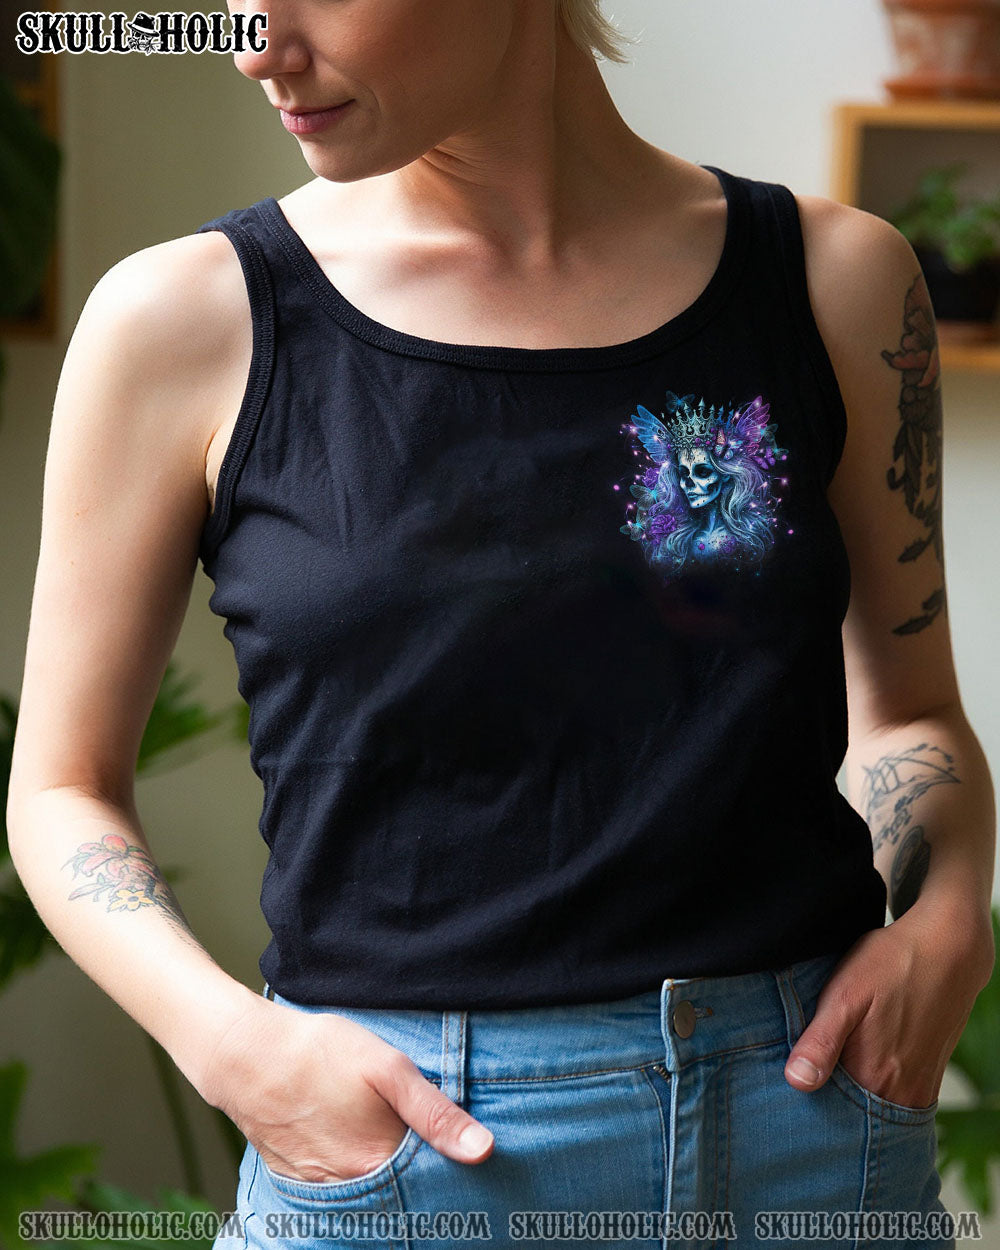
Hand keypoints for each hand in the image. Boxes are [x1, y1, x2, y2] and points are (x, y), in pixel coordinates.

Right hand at [200, 996, 494, 1182]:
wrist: (246, 1054)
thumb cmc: (320, 1052)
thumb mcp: (388, 1068)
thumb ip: (436, 1112)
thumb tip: (483, 1150)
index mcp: (378, 1163)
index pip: (431, 1185)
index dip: (449, 1170)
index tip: (465, 1159)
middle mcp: (349, 1187)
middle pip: (399, 1194)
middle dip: (418, 1178)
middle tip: (423, 1144)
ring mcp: (319, 1188)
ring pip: (367, 1193)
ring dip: (386, 1177)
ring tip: (390, 1141)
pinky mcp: (297, 1180)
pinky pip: (337, 1189)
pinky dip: (354, 1174)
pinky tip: (356, 1145)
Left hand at [784, 899, 994, 1107]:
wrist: (948, 949)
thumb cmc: (892, 965)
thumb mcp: (845, 994)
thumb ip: (821, 1041)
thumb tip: (796, 1082)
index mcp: (874, 1078)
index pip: (828, 1116)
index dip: (804, 1108)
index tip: (785, 1094)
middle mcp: (902, 1094)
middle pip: (853, 1120)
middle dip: (826, 1109)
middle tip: (804, 1079)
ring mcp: (920, 1089)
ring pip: (875, 1110)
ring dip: (850, 1100)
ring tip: (829, 1071)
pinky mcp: (930, 1077)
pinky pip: (896, 1100)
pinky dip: (874, 1092)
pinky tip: (858, 1065)